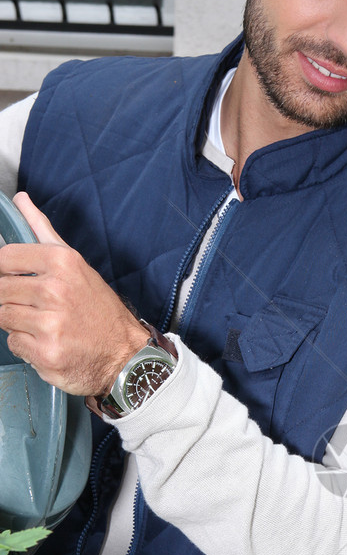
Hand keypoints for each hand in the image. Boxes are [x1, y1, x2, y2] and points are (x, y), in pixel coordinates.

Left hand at [0, 192, 147, 395]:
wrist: (126, 354)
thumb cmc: (99, 310)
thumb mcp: (76, 264)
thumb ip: (43, 230)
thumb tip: (21, 200)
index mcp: (61, 262)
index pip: (5, 258)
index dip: (5, 272)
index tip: (16, 280)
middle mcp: (55, 290)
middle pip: (1, 290)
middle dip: (14, 300)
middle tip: (38, 308)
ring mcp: (51, 323)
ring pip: (4, 317)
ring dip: (19, 323)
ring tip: (44, 325)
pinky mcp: (46, 352)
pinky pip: (14, 343)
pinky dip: (26, 345)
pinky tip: (48, 342)